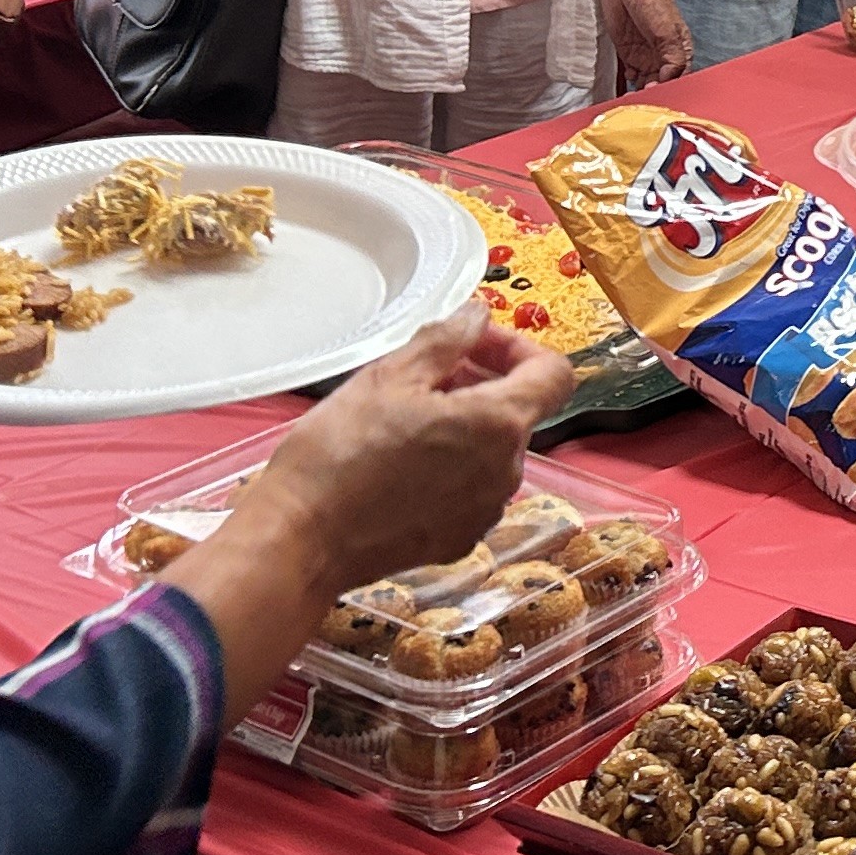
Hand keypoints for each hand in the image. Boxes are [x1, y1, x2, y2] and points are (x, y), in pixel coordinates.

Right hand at [156, 313, 577, 704]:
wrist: (301, 540)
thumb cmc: (340, 453)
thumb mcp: (389, 376)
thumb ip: (446, 339)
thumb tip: (478, 315)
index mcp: (498, 425)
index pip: (554, 374)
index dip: (519, 348)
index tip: (476, 343)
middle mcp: (505, 473)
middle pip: (516, 412)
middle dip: (480, 383)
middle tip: (422, 374)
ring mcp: (484, 512)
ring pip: (491, 451)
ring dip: (462, 425)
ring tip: (402, 419)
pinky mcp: (459, 539)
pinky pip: (469, 489)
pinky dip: (448, 467)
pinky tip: (398, 463)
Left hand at [597, 0, 691, 93]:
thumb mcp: (666, 29)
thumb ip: (673, 58)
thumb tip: (670, 81)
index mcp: (681, 48)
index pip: (681, 76)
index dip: (671, 88)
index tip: (660, 94)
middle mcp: (665, 54)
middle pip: (663, 83)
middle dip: (655, 94)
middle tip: (645, 100)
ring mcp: (646, 55)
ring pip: (648, 83)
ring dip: (641, 93)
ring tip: (634, 99)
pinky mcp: (629, 54)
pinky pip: (632, 76)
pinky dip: (630, 85)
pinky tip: (628, 86)